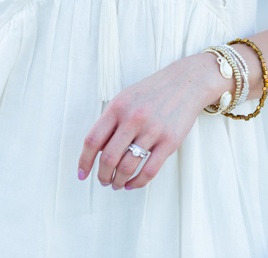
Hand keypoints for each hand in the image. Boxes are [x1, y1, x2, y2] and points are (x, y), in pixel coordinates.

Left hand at [77, 52, 226, 189]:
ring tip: (117, 184)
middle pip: (108, 158)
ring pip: (127, 167)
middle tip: (103, 181)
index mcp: (117, 107)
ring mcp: (152, 130)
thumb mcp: (125, 99)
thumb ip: (110, 122)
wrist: (185, 83)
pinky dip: (138, 182)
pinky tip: (132, 184)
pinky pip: (149, 170)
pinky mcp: (169, 141)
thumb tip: (97, 152)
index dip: (84, 161)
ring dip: (118, 181)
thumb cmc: (151, 93)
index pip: (92, 141)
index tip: (82, 174)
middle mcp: (133, 118)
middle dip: (102, 176)